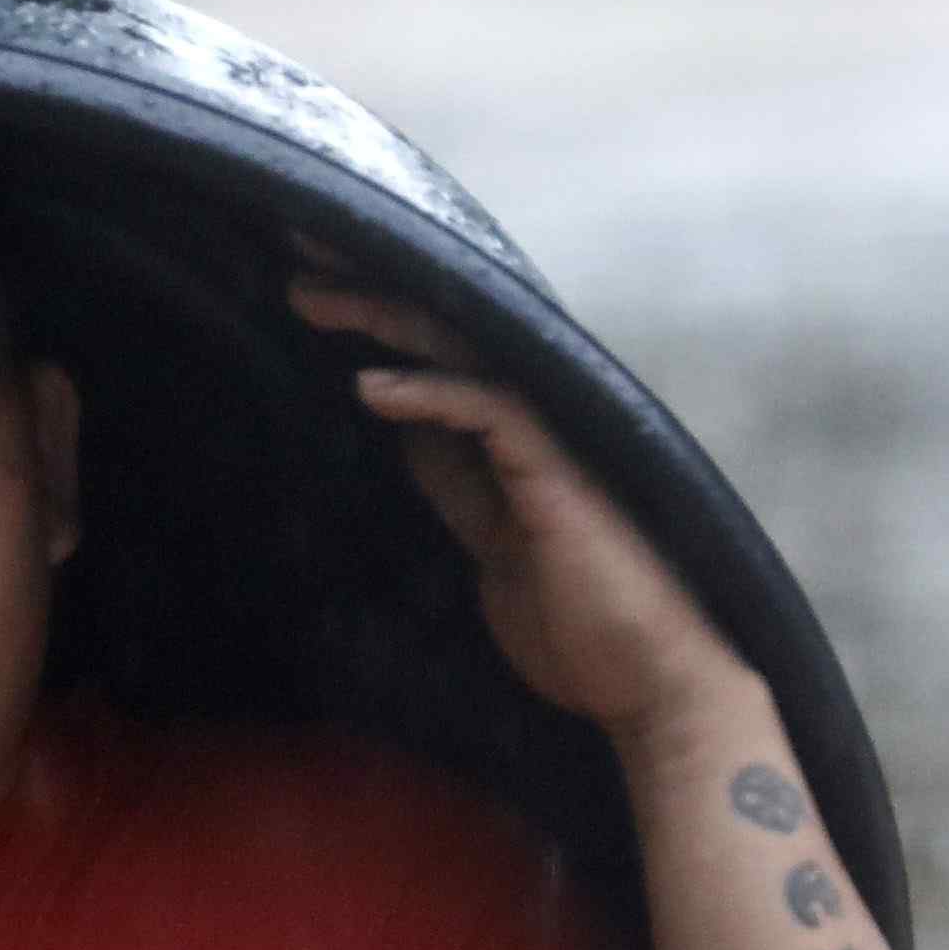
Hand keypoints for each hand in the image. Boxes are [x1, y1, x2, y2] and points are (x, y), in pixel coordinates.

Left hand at [292, 272, 752, 738]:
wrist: (652, 688)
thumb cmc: (580, 628)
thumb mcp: (490, 545)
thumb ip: (457, 485)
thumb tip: (410, 432)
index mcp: (516, 440)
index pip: (437, 358)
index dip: (378, 321)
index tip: (311, 293)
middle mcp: (536, 424)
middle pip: (445, 334)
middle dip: (370, 292)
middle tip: (296, 261)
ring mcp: (552, 443)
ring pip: (464, 351)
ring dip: (386, 319)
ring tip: (315, 297)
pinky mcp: (561, 474)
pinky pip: (492, 410)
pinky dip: (432, 391)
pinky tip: (372, 386)